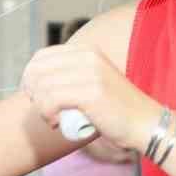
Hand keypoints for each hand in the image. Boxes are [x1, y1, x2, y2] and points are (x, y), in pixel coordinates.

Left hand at [19, 43, 157, 150]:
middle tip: (44, 110)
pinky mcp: (90, 92)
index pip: (41, 56)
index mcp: (86, 51)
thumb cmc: (116, 110)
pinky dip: (47, 115)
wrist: (145, 124)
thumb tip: (36, 79)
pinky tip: (57, 123)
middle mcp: (87, 56)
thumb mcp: (93, 82)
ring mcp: (90, 73)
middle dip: (33, 93)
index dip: (30, 78)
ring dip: (41, 108)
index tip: (36, 97)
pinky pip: (50, 100)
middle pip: (37, 70)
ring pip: (41, 86)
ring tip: (54, 119)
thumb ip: (72, 75)